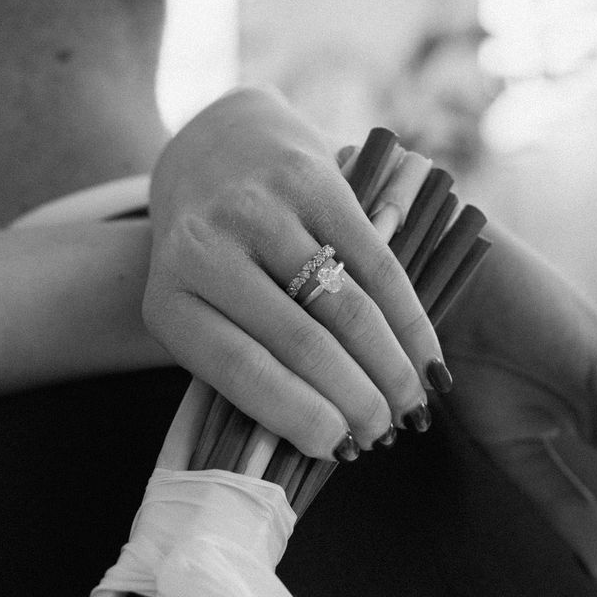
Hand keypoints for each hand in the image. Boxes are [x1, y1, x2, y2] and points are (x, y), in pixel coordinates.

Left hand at [145, 89, 445, 458]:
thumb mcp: (205, 311)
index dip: (299, 416)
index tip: (341, 450)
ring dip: (389, 367)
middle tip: (385, 435)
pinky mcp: (312, 179)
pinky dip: (409, 319)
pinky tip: (427, 357)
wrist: (215, 146)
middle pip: (300, 343)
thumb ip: (246, 364)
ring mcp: (260, 208)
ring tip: (412, 405)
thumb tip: (323, 440)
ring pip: (345, 307)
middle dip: (354, 400)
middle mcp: (206, 248)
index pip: (241, 370)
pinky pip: (376, 262)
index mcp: (169, 299)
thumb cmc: (214, 257)